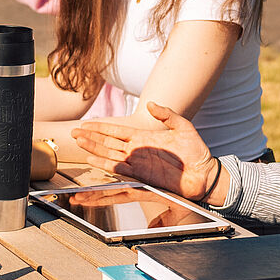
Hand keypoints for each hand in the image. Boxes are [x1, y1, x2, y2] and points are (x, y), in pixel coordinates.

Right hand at [72, 101, 218, 200]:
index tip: (86, 124)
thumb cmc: (196, 151)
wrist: (204, 173)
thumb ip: (166, 114)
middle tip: (74, 133)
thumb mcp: (182, 126)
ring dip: (93, 150)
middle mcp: (137, 150)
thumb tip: (151, 104)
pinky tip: (94, 160)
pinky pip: (119, 170)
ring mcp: (138, 163)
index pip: (117, 130)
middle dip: (90, 138)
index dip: (101, 127)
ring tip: (79, 143)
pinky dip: (105, 165)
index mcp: (144, 137)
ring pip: (109, 155)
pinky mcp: (142, 175)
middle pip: (107, 143)